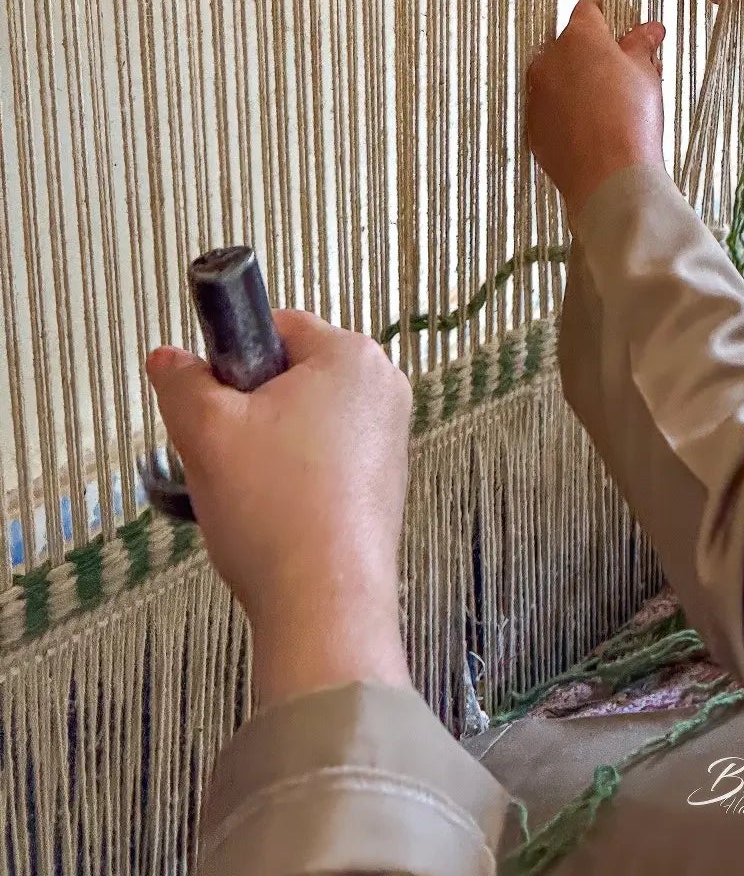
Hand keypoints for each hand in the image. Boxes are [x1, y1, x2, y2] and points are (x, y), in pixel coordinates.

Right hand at [145, 313, 411, 706]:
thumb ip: (181, 383)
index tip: (211, 402)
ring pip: (302, 424)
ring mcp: (388, 439)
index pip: (275, 327)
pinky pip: (322, 463)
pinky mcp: (382, 484)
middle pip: (290, 378)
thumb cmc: (278, 514)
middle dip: (247, 413)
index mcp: (352, 356)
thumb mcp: (205, 432)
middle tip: (225, 456)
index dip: (230, 363)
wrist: (324, 603)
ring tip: (248, 494)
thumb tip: (169, 360)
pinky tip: (272, 517)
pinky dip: (292, 482)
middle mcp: (382, 389)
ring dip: (265, 451)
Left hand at [527, 0, 665, 224]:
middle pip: (571, 44)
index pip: (587, 8)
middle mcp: (549, 60)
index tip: (615, 18)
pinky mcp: (533, 126)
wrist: (610, 177)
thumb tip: (648, 30)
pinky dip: (567, 110)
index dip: (605, 11)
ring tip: (610, 101)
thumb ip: (641, 45)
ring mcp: (537, 94)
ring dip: (578, 80)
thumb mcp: (646, 73)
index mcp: (579, 37)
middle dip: (594, 51)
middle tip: (623, 68)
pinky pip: (550, 108)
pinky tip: (592, 124)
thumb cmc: (630, 120)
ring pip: (558, 76)